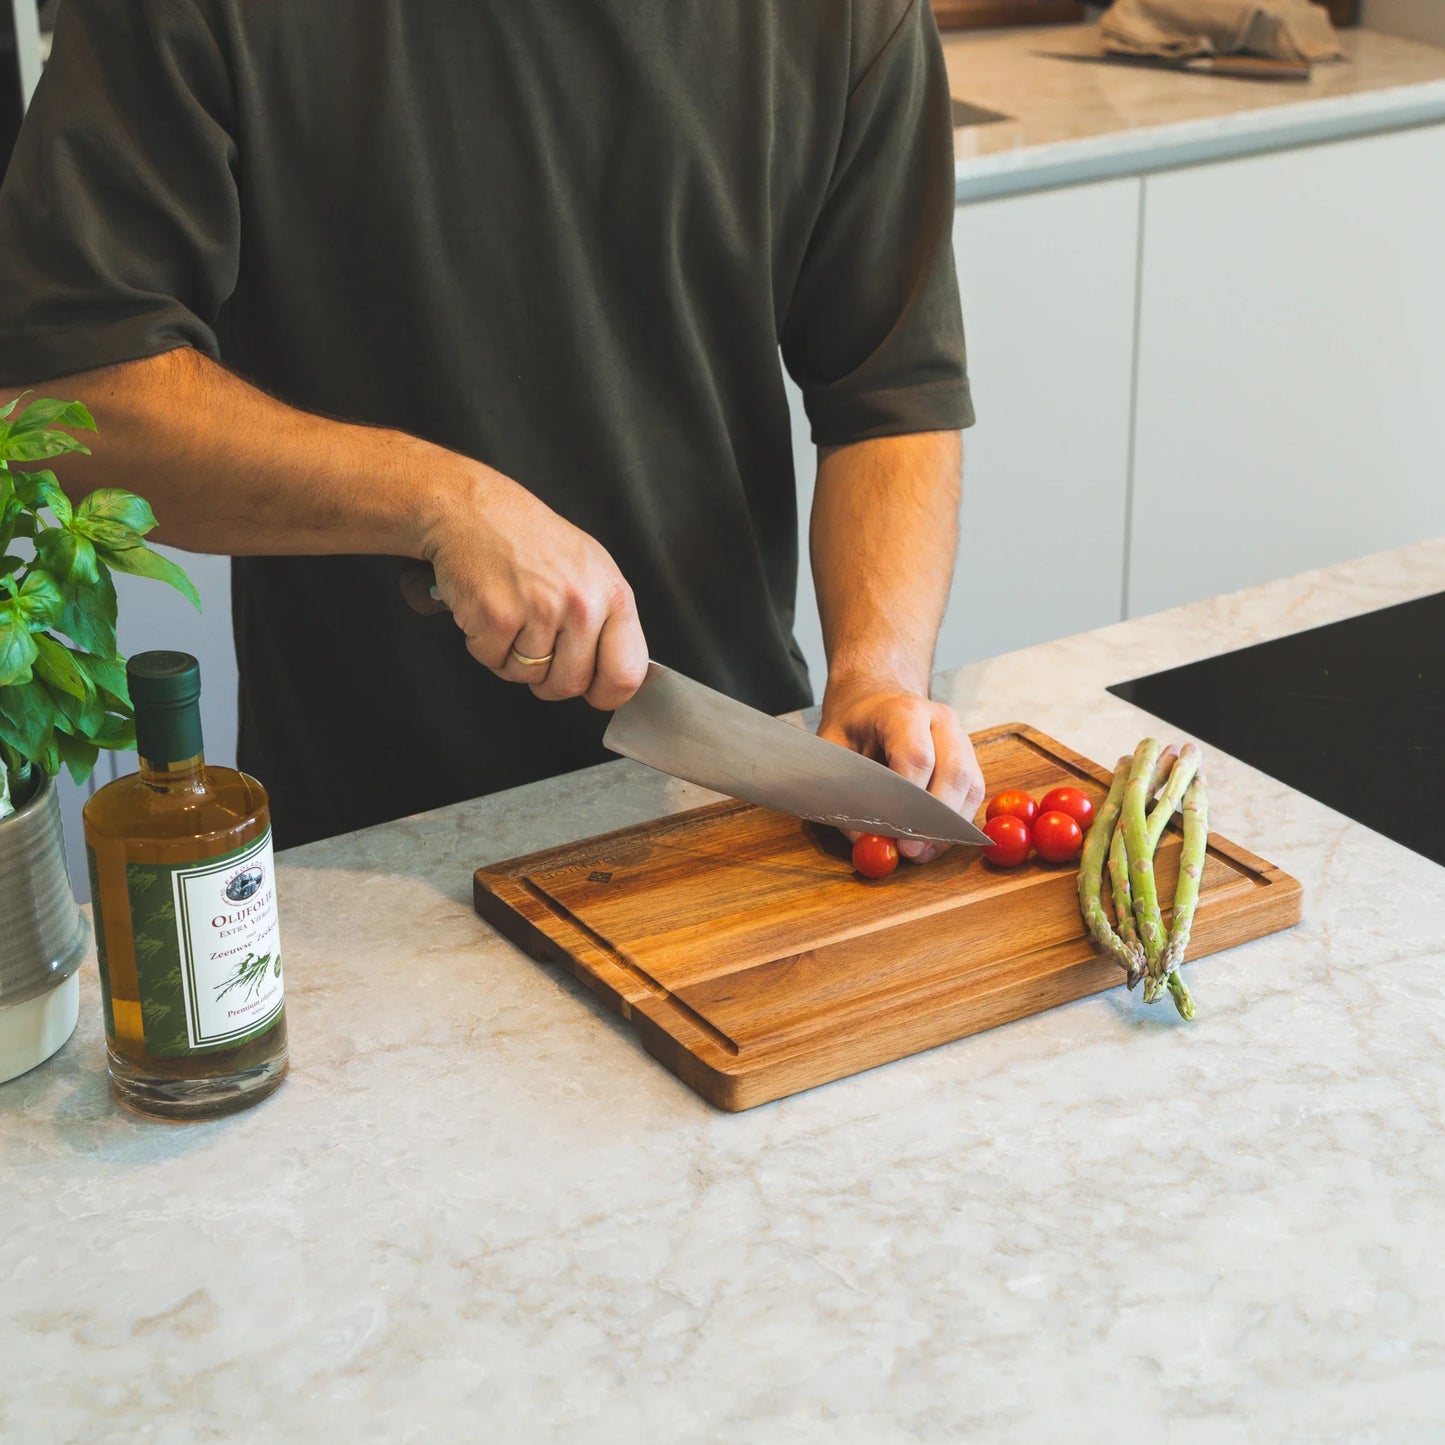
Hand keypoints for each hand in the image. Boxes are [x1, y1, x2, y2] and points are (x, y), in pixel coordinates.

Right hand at [418, 463, 648, 709]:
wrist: (473, 510)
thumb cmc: (531, 540)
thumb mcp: (590, 570)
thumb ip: (607, 621)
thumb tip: (614, 676)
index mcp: (613, 593)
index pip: (626, 673)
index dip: (605, 693)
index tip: (592, 691)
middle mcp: (582, 602)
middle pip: (570, 685)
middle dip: (548, 678)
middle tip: (536, 644)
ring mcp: (540, 609)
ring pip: (528, 677)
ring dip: (512, 657)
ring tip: (512, 614)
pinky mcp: (497, 616)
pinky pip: (492, 662)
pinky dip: (484, 645)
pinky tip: (489, 610)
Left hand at [817, 678, 985, 863]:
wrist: (875, 700)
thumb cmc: (853, 726)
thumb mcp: (833, 751)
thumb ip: (845, 793)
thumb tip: (867, 841)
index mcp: (902, 710)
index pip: (917, 756)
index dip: (910, 800)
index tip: (897, 834)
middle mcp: (939, 720)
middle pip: (954, 772)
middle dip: (935, 820)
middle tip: (910, 850)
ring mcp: (960, 736)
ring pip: (970, 786)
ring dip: (948, 827)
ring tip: (918, 852)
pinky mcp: (968, 756)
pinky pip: (973, 793)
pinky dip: (955, 823)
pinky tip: (932, 842)